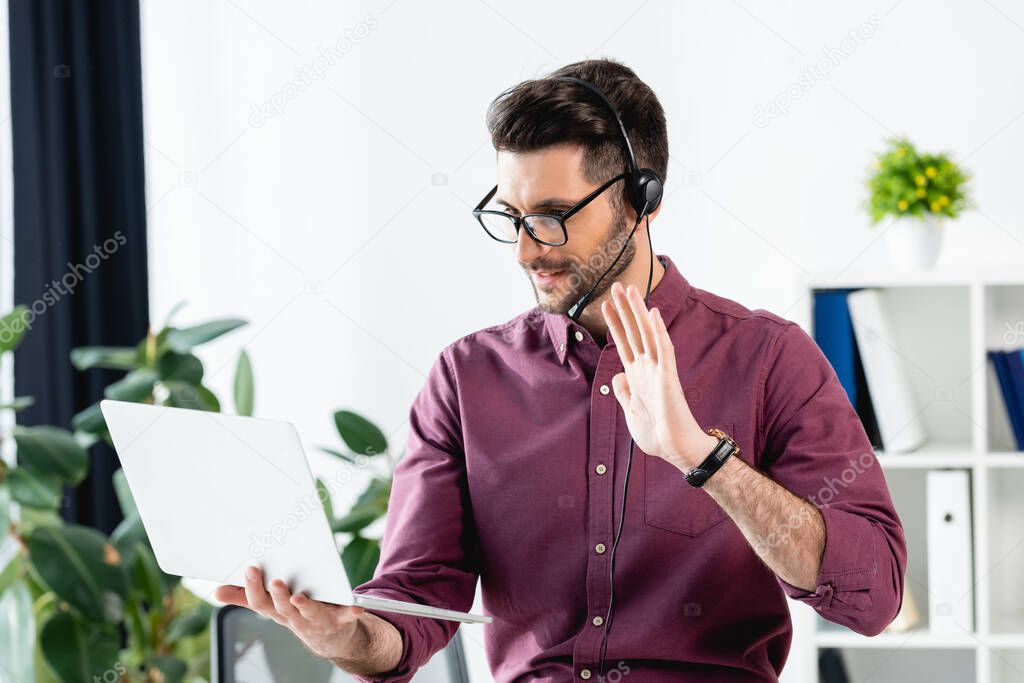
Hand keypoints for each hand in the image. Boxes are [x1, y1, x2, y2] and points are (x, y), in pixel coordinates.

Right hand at [214, 566, 365, 660]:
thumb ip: (245, 596)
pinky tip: (355, 608)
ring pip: (308, 612)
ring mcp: (317, 619)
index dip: (253, 587)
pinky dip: (350, 612)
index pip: (260, 601)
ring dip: (304, 605)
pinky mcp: (340, 619)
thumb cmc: (298, 613)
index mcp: (277, 610)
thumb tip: (216, 591)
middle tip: (275, 580)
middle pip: (282, 607)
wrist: (331, 636)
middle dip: (277, 595)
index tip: (250, 568)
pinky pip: (345, 615)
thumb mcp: (271, 605)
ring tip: (298, 595)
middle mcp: (294, 616)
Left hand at [601, 281, 717, 470]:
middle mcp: (647, 368)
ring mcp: (657, 370)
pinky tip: (653, 313)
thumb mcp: (630, 412)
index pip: (624, 343)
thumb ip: (624, 392)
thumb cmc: (657, 434)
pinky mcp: (668, 376)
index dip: (614, 323)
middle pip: (634, 331)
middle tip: (617, 285)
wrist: (675, 449)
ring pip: (646, 334)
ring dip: (637, 312)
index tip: (604, 305)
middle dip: (624, 309)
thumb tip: (618, 375)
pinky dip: (658, 331)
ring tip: (629, 290)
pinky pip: (662, 349)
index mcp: (636, 376)